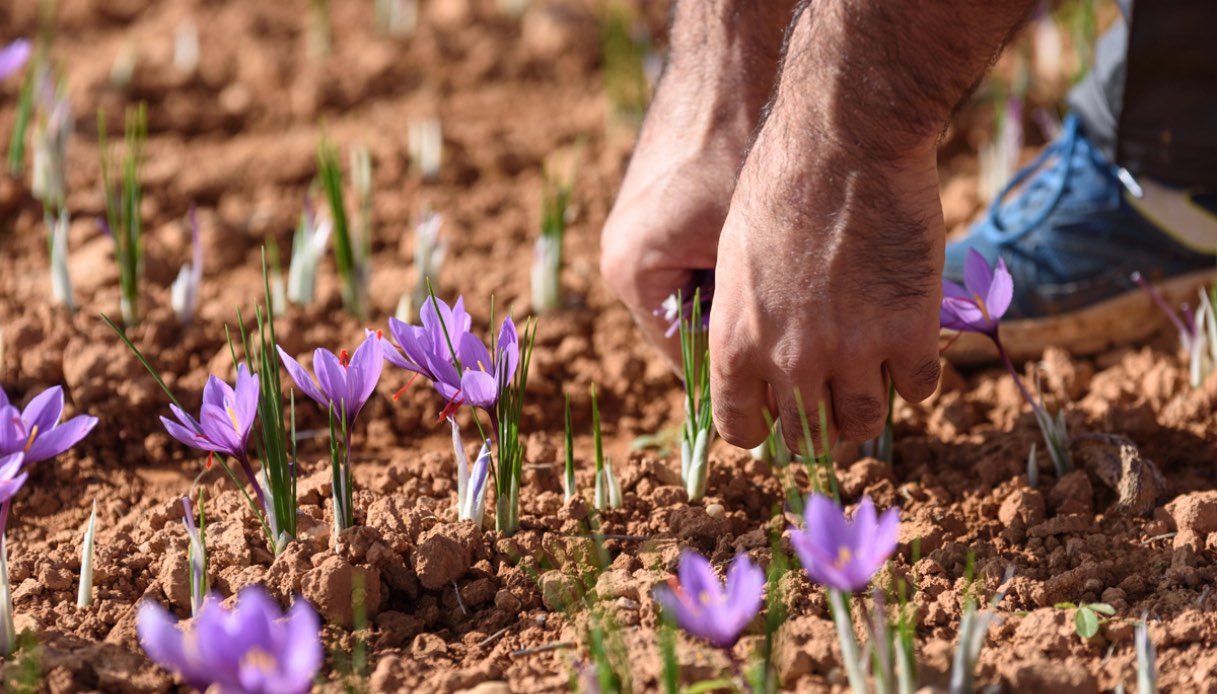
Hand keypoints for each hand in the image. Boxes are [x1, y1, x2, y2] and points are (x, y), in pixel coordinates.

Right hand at [600, 0, 794, 371]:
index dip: (748, 380)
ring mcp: (637, 236)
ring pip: (699, 299)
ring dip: (746, 304)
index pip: (692, 360)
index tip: (796, 392)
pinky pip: (698, 265)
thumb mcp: (755, 245)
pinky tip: (781, 262)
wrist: (728, 65)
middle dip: (748, 342)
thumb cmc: (741, 145)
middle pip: (693, 331)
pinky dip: (736, 270)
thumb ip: (760, 313)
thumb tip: (792, 376)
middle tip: (807, 358)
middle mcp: (624, 260)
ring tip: (799, 306)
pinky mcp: (656, 215)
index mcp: (633, 274)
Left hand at [710, 109, 944, 448]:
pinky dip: (915, 376)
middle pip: (807, 435)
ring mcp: (853, 350)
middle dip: (816, 423)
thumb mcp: (735, 262)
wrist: (845, 141)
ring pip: (865, 423)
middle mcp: (790, 358)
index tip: (775, 414)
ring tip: (870, 375)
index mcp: (735, 342)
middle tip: (830, 397)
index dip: (760, 427)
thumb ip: (746, 321)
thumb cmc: (779, 185)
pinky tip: (909, 345)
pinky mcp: (909, 330)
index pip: (741, 428)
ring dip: (866, 406)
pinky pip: (919, 388)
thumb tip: (761, 362)